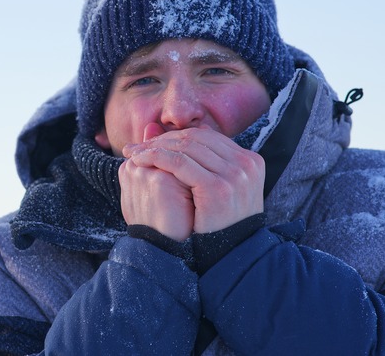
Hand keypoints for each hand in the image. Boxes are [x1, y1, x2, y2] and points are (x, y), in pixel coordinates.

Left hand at [122, 125, 264, 233]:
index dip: (177, 137)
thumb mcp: (220, 188)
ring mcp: (234, 175)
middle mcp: (246, 163)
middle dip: (164, 140)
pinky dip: (156, 158)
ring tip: (134, 153)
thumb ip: (207, 161)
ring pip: (186, 148)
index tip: (153, 143)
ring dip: (155, 147)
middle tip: (138, 145)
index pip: (207, 137)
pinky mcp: (217, 187)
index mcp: (250, 160)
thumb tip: (189, 126)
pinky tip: (140, 161)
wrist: (229, 256)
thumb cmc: (219, 224)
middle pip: (196, 138)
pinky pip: (179, 163)